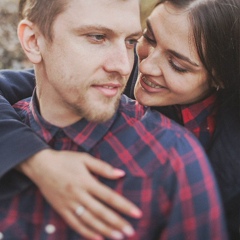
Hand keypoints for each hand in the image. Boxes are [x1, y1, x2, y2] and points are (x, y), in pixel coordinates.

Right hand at [18, 149, 141, 239]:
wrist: (41, 165)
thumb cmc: (65, 160)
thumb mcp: (84, 158)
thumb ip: (103, 167)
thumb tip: (121, 173)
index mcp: (86, 181)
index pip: (109, 196)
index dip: (124, 205)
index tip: (137, 213)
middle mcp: (79, 195)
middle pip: (101, 212)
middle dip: (117, 222)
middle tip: (131, 232)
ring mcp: (69, 204)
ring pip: (89, 220)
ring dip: (104, 230)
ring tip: (118, 237)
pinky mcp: (61, 209)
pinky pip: (74, 224)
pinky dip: (86, 232)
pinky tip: (97, 238)